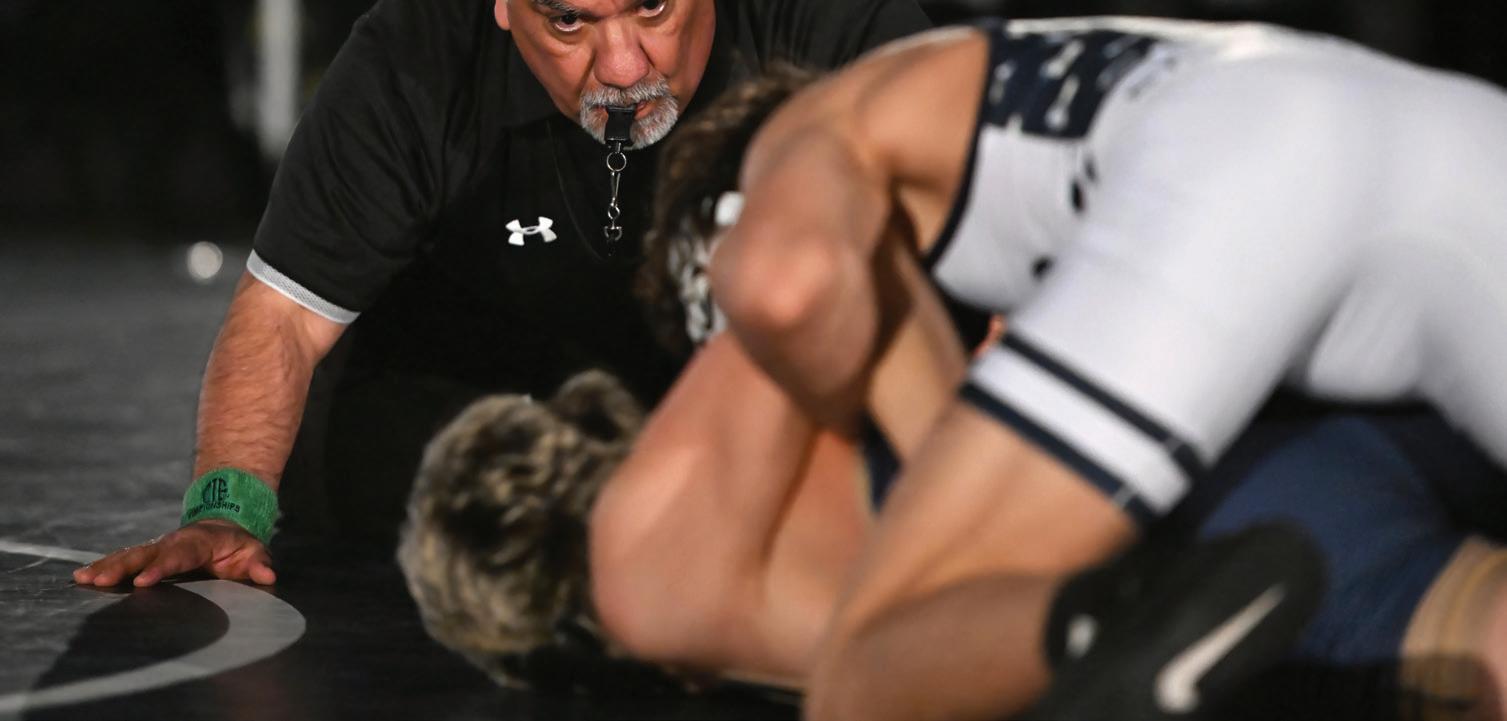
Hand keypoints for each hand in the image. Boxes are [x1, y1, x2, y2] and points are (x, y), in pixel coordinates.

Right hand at [73, 520, 275, 587]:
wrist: (224, 526)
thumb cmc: (238, 545)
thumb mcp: (253, 551)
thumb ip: (259, 564)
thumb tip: (268, 576)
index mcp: (197, 542)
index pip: (177, 556)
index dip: (160, 567)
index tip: (143, 581)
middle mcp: (172, 542)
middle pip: (145, 553)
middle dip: (122, 567)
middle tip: (100, 580)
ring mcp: (157, 547)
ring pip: (129, 555)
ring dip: (107, 566)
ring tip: (83, 579)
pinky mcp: (147, 555)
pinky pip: (124, 559)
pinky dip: (104, 566)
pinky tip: (82, 577)